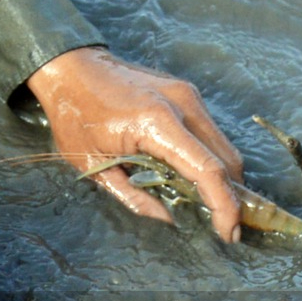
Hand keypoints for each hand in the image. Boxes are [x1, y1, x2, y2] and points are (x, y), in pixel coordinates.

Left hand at [26, 47, 246, 243]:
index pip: (208, 170)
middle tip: (220, 225)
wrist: (71, 66)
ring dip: (222, 177)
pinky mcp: (186, 92)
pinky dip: (210, 157)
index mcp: (157, 123)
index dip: (225, 206)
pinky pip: (210, 132)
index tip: (229, 234)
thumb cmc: (74, 114)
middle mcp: (182, 105)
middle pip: (227, 160)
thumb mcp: (93, 164)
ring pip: (224, 146)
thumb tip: (169, 220)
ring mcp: (187, 95)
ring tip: (206, 204)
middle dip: (230, 197)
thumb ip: (134, 197)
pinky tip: (191, 174)